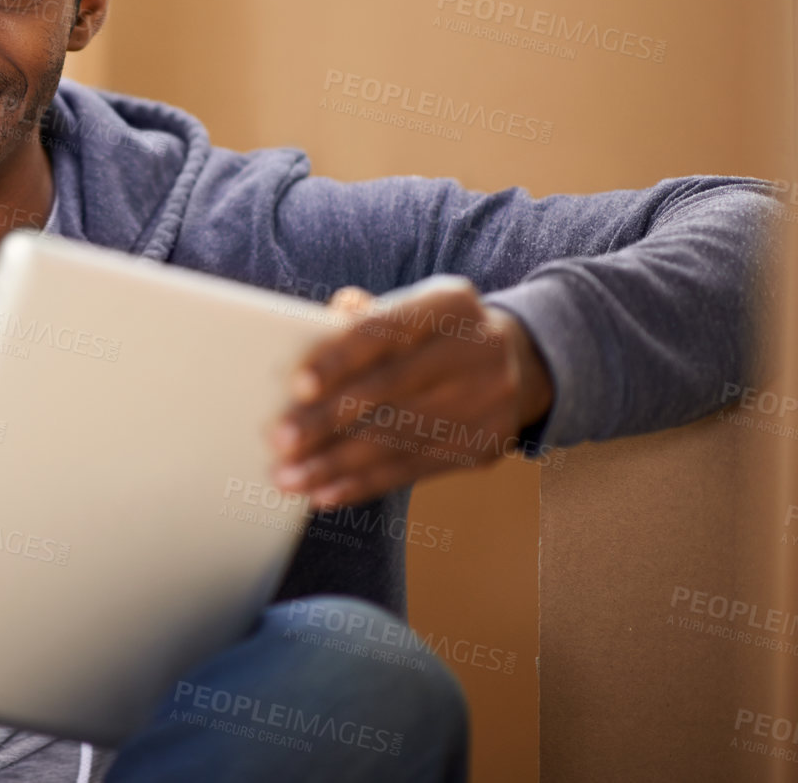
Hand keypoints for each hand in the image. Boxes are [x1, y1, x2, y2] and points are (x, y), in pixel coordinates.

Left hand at [267, 277, 553, 510]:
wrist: (517, 364)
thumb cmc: (431, 333)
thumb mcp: (409, 309)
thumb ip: (362, 317)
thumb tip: (314, 326)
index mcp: (450, 305)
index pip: (387, 331)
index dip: (342, 359)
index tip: (298, 386)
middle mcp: (476, 351)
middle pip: (389, 391)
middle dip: (328, 420)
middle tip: (280, 441)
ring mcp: (485, 403)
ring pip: (397, 439)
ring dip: (334, 463)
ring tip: (289, 477)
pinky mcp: (481, 447)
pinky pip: (411, 470)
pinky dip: (361, 484)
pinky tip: (323, 493)